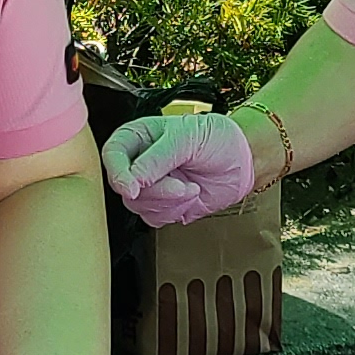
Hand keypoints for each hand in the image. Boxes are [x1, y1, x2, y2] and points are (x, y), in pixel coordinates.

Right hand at [101, 111, 259, 226]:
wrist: (243, 161)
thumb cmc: (217, 138)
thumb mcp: (187, 138)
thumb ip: (157, 158)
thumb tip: (132, 179)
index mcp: (138, 137)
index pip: (112, 154)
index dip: (118, 173)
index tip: (131, 187)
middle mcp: (139, 162)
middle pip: (124, 186)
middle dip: (155, 191)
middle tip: (180, 186)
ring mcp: (150, 185)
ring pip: (138, 205)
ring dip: (168, 202)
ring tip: (191, 187)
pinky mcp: (163, 205)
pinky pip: (154, 217)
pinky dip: (175, 211)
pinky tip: (190, 197)